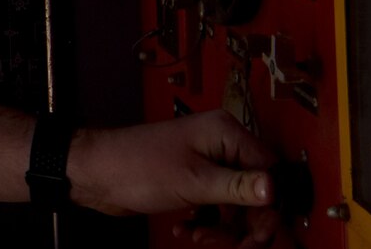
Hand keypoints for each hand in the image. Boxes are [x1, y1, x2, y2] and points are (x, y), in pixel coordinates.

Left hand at [68, 112, 276, 237]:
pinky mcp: (192, 180)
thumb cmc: (135, 166)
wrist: (95, 174)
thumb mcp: (194, 181)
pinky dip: (206, 223)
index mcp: (224, 133)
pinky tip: (186, 229)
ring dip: (224, 227)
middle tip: (238, 245)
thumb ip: (238, 187)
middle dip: (246, 222)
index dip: (270, 205)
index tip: (262, 233)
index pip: (270, 171)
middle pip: (256, 191)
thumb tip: (275, 188)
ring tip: (200, 235)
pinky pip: (215, 207)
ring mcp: (205, 163)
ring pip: (236, 204)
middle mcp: (219, 145)